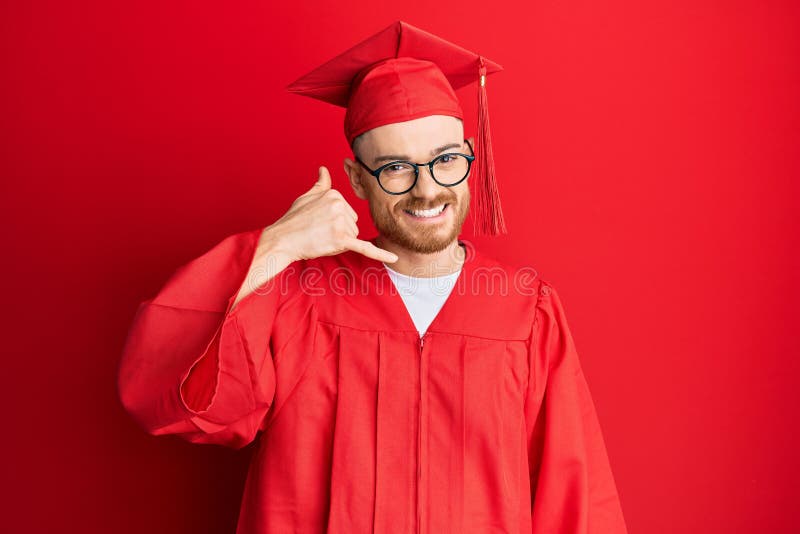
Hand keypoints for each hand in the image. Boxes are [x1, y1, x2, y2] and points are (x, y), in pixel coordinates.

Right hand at [262, 166, 397, 263]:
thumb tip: (324, 169)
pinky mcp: (341, 240)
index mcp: (334, 194)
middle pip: (353, 224)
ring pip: (354, 237)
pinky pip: (365, 248)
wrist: (282, 240)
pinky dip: (380, 254)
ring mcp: (341, 223)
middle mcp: (340, 206)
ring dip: (340, 242)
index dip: (335, 222)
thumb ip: (320, 184)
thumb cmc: (293, 220)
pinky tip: (394, 258)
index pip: (348, 212)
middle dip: (340, 232)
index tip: (318, 223)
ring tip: (321, 239)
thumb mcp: (307, 197)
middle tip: (319, 232)